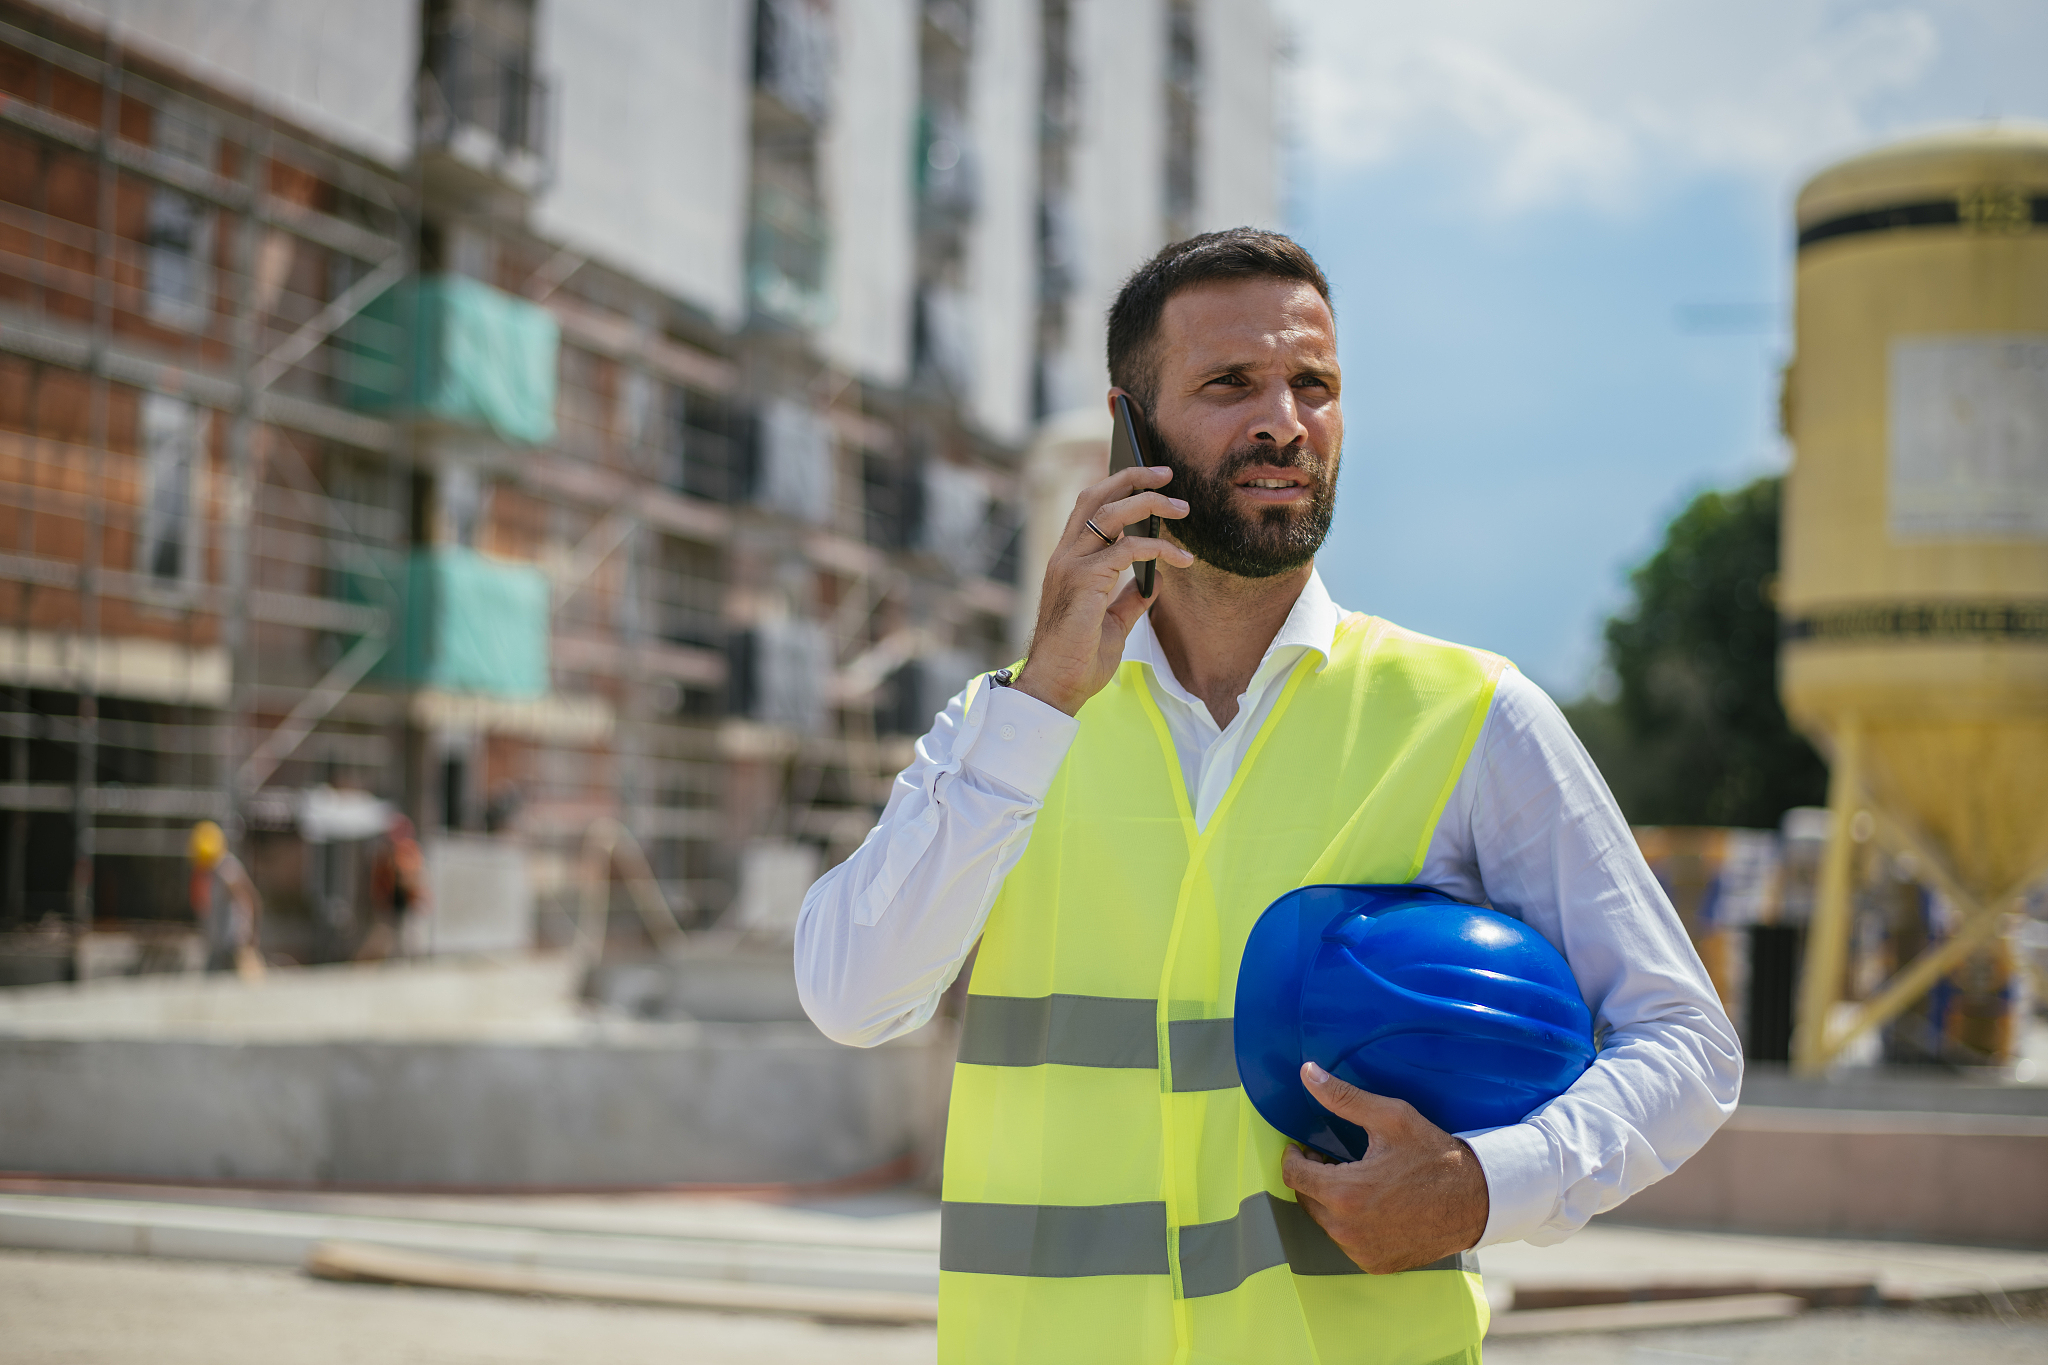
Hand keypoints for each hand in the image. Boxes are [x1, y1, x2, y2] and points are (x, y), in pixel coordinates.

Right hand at [1015, 465, 1191, 715]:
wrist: (1057, 687)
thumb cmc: (1078, 660)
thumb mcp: (1112, 624)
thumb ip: (1128, 599)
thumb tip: (1154, 581)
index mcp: (1067, 562)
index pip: (1089, 508)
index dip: (1117, 487)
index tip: (1149, 480)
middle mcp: (1064, 556)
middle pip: (1095, 497)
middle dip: (1132, 477)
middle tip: (1167, 473)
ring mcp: (1070, 566)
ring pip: (1111, 514)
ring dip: (1150, 503)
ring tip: (1182, 508)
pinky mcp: (1083, 581)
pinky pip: (1128, 550)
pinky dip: (1158, 548)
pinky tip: (1181, 557)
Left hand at [1279, 1062, 1488, 1273]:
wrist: (1476, 1200)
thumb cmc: (1433, 1156)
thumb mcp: (1390, 1118)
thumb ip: (1343, 1098)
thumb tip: (1308, 1073)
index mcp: (1345, 1192)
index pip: (1293, 1175)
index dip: (1293, 1156)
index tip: (1301, 1147)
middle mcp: (1347, 1229)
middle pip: (1306, 1199)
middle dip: (1313, 1176)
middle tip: (1331, 1159)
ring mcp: (1360, 1251)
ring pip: (1325, 1221)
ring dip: (1331, 1200)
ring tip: (1354, 1179)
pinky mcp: (1375, 1263)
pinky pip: (1347, 1241)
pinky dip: (1351, 1223)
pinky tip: (1372, 1204)